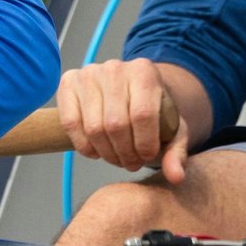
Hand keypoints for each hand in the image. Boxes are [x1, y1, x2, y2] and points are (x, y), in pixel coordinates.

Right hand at [57, 58, 188, 183]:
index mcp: (144, 71)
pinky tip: (97, 151)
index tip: (146, 157)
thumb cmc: (153, 110)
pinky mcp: (69, 83)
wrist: (131, 89)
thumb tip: (176, 177)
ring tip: (117, 157)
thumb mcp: (172, 128)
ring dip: (106, 153)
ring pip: (93, 128)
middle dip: (124, 154)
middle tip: (130, 163)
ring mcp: (89, 73)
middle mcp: (115, 68)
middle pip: (116, 124)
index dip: (145, 145)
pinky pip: (71, 124)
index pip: (143, 115)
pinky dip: (84, 146)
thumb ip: (176, 153)